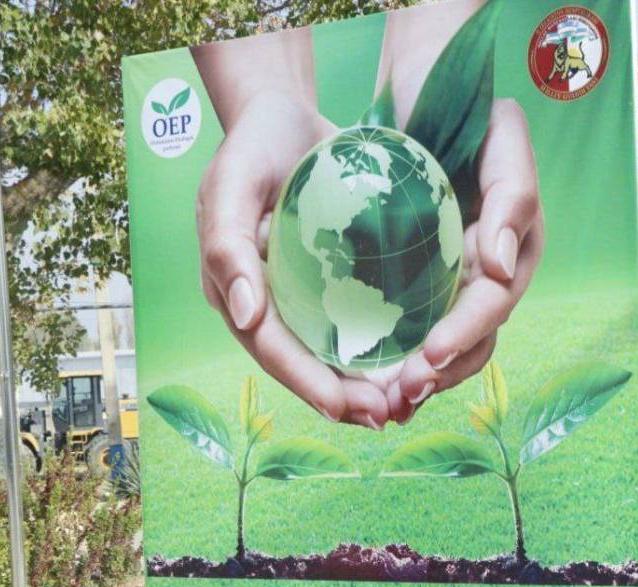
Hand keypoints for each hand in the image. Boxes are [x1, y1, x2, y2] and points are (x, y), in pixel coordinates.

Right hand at [196, 91, 391, 428]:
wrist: (284, 118)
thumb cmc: (252, 146)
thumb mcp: (230, 183)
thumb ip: (227, 245)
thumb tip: (242, 315)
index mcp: (235, 290)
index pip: (271, 348)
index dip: (305, 382)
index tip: (344, 407)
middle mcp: (266, 303)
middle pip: (304, 363)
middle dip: (341, 397)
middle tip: (385, 416)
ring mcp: (298, 296)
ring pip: (330, 353)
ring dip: (363, 383)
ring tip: (402, 404)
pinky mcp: (328, 282)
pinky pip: (352, 323)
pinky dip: (377, 348)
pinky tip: (410, 362)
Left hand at [384, 99, 544, 422]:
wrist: (426, 94)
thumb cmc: (469, 113)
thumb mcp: (504, 137)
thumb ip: (516, 196)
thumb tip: (504, 266)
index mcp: (516, 251)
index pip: (492, 305)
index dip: (465, 335)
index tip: (429, 356)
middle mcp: (487, 276)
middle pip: (471, 341)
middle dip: (438, 373)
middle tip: (398, 396)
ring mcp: (453, 283)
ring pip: (442, 346)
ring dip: (416, 380)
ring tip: (382, 404)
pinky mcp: (420, 283)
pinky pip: (410, 329)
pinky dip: (392, 357)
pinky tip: (363, 378)